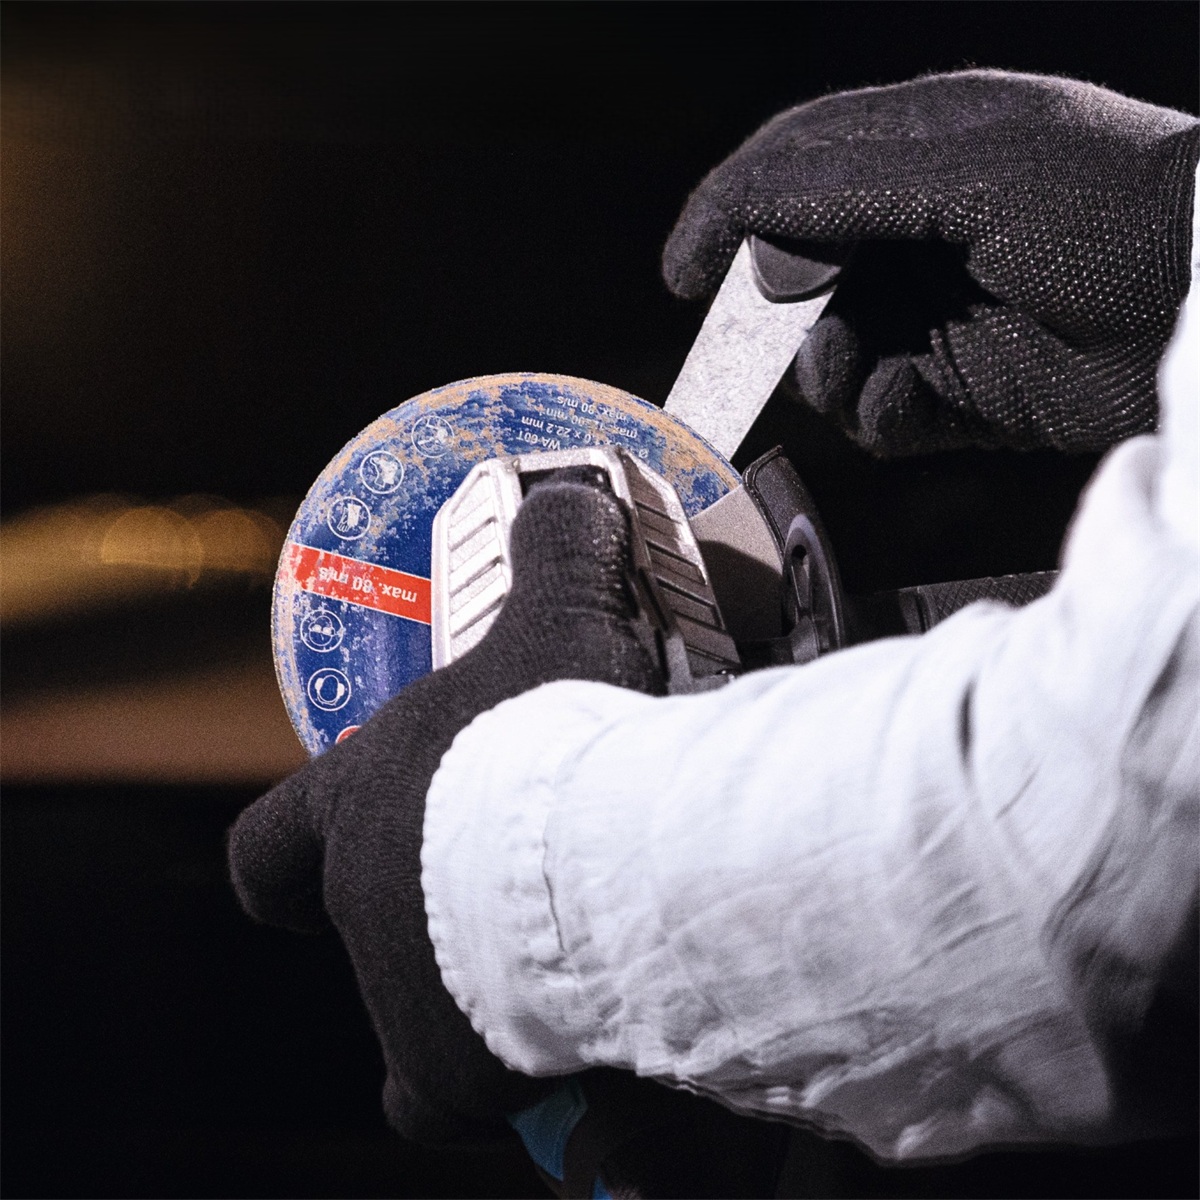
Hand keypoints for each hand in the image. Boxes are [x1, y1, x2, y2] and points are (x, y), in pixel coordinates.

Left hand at [227, 476, 664, 1142]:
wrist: (604, 863)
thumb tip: (573, 491)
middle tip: (506, 899)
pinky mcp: (467, 1078)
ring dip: (479, 997)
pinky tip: (588, 1040)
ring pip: (424, 1023)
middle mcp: (362, 914)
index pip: (265, 851)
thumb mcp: (560, 621)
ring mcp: (406, 1003)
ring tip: (567, 963)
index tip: (311, 879)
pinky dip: (525, 1075)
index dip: (284, 864)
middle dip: (424, 923)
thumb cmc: (555, 739)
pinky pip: (485, 1097)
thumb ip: (558, 548)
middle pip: (363, 935)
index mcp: (355, 814)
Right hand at [664, 70, 1198, 454]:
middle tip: (753, 340)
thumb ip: (843, 181)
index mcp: (915, 155)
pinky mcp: (955, 393)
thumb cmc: (1105, 206)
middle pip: (793, 276)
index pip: (788, 173)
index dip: (724, 218)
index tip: (682, 276)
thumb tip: (742, 211)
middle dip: (767, 313)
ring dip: (823, 369)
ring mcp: (931, 319)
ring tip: (855, 365)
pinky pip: (874, 413)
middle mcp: (912, 238)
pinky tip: (906, 398)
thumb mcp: (970, 163)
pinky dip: (874, 411)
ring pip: (823, 356)